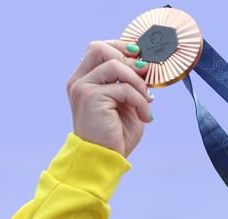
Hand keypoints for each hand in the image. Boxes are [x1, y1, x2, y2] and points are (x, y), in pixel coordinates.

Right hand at [67, 40, 153, 157]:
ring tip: (147, 101)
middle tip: (145, 77)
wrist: (104, 160)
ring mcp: (83, 88)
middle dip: (128, 59)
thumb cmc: (115, 135)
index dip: (121, 48)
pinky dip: (140, 100)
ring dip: (137, 82)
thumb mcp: (127, 104)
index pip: (99, 48)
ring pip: (114, 65)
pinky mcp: (91, 98)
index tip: (141, 60)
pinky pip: (124, 88)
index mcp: (85, 80)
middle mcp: (80, 81)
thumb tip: (145, 64)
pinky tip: (145, 116)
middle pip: (100, 48)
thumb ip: (130, 83)